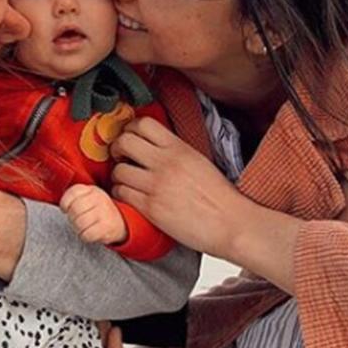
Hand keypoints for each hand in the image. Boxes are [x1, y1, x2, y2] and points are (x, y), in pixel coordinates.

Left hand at [60, 184, 127, 244]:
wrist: (120, 221)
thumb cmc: (98, 210)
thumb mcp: (88, 198)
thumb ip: (74, 198)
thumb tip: (60, 207)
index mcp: (92, 190)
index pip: (73, 193)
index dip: (65, 203)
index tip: (66, 209)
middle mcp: (99, 199)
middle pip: (74, 210)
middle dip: (72, 218)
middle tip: (76, 220)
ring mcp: (104, 213)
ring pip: (79, 223)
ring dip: (77, 229)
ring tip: (83, 227)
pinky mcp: (107, 227)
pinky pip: (87, 235)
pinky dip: (85, 236)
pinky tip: (89, 233)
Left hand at [110, 117, 242, 256]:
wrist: (230, 224)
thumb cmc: (219, 197)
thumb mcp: (199, 161)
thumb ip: (176, 151)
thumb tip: (155, 147)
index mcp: (180, 148)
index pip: (144, 123)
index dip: (130, 129)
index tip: (129, 137)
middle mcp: (166, 163)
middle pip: (124, 141)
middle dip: (117, 148)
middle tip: (120, 157)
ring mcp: (156, 185)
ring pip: (118, 170)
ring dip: (117, 176)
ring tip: (125, 181)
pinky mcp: (151, 207)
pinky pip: (121, 193)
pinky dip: (120, 194)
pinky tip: (129, 197)